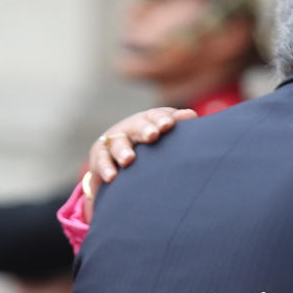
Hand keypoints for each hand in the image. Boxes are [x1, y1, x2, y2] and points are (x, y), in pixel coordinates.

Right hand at [81, 106, 195, 215]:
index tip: (168, 125)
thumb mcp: (161, 135)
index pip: (155, 116)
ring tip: (129, 160)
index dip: (161, 119)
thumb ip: (174, 123)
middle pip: (137, 126)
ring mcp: (113, 141)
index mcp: (148, 122)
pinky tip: (112, 177)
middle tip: (152, 135)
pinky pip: (102, 161)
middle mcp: (130, 128)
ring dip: (123, 151)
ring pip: (118, 143)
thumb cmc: (149, 147)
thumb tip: (192, 115)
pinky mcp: (99, 157)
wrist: (116, 161)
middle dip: (144, 129)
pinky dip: (106, 168)